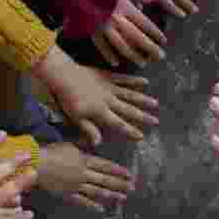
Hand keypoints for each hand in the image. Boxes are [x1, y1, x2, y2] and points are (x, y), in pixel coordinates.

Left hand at [33, 46, 159, 144]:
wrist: (63, 75)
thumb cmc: (67, 98)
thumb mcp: (75, 117)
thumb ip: (89, 129)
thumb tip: (98, 143)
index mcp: (101, 112)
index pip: (118, 123)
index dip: (130, 130)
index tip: (142, 136)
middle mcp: (109, 100)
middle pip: (129, 110)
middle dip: (143, 116)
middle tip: (155, 121)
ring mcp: (109, 87)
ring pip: (130, 95)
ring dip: (143, 100)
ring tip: (155, 104)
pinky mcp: (107, 77)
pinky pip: (124, 79)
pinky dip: (135, 80)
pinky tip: (145, 82)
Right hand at [38, 143, 133, 212]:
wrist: (36, 165)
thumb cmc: (51, 152)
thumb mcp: (69, 144)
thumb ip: (83, 144)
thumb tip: (95, 141)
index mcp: (84, 160)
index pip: (106, 166)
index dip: (119, 171)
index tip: (129, 174)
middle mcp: (84, 174)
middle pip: (105, 180)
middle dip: (120, 184)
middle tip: (132, 188)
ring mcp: (76, 186)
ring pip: (97, 191)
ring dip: (111, 195)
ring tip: (123, 198)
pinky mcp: (68, 195)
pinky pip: (82, 201)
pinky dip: (92, 206)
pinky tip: (101, 209)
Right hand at [92, 0, 167, 68]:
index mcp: (125, 7)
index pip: (145, 23)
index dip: (156, 33)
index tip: (164, 41)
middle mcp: (117, 19)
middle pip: (137, 37)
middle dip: (150, 49)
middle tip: (160, 57)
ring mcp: (104, 27)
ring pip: (122, 46)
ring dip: (134, 56)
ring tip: (143, 63)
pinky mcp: (92, 31)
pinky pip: (102, 46)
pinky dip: (109, 55)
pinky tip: (116, 63)